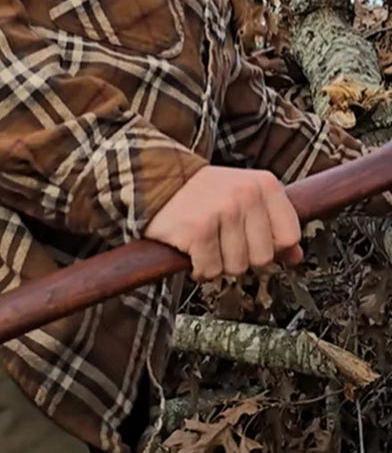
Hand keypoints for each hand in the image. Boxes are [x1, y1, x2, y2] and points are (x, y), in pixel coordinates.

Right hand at [143, 166, 302, 280]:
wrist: (155, 181)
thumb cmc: (202, 193)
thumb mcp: (244, 198)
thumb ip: (273, 224)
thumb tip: (296, 257)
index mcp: (264, 184)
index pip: (289, 236)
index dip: (271, 246)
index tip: (250, 238)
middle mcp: (246, 195)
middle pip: (263, 258)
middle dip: (241, 257)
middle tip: (221, 238)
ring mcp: (222, 212)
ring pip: (237, 267)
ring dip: (217, 262)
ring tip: (205, 240)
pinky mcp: (198, 230)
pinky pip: (210, 270)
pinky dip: (198, 268)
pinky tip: (191, 248)